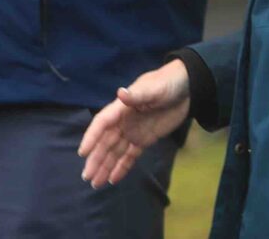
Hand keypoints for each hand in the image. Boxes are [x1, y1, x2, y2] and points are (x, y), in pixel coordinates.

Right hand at [78, 59, 191, 189]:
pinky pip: (130, 156)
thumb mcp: (153, 88)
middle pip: (105, 143)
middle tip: (86, 176)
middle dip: (96, 159)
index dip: (91, 137)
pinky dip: (121, 168)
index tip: (83, 152)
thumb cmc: (167, 83)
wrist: (185, 89)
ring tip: (95, 183)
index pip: (102, 124)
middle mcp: (123, 122)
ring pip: (115, 152)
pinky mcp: (145, 140)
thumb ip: (137, 94)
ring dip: (105, 167)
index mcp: (122, 108)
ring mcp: (133, 132)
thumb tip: (121, 93)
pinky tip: (113, 179)